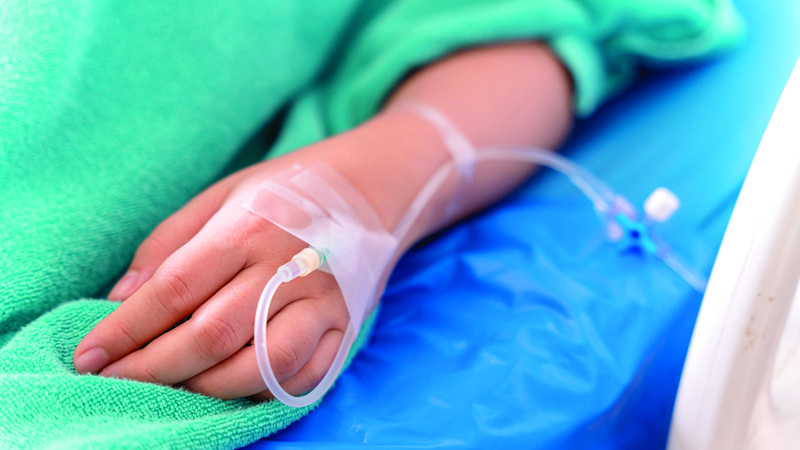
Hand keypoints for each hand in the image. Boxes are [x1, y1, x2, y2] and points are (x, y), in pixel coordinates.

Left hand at [73, 154, 351, 399]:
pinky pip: (305, 376)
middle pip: (212, 334)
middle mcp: (289, 267)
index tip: (89, 356)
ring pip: (261, 365)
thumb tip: (122, 300)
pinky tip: (231, 389)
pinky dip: (263, 393)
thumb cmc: (290, 188)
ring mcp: (325, 301)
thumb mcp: (223, 194)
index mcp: (249, 226)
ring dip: (207, 387)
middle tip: (115, 382)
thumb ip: (170, 243)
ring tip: (173, 385)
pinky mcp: (348, 325)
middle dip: (153, 368)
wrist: (377, 188)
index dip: (126, 329)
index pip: (175, 289)